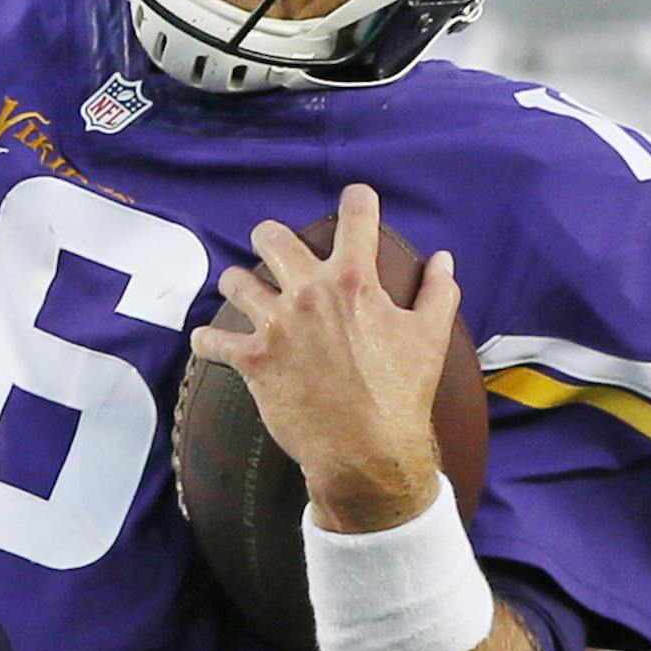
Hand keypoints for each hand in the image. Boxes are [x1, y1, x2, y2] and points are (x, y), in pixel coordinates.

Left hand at [192, 184, 453, 531]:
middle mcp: (310, 292)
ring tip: (243, 292)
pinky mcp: (253, 359)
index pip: (356, 215)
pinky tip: (208, 341)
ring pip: (235, 280)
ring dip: (237, 284)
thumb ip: (438, 291)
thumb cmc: (402, 394)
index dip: (358, 200)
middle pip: (271, 236)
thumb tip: (443, 259)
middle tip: (274, 247)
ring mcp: (277, 324)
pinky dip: (207, 340)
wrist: (368, 450)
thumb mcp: (431, 337)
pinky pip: (211, 339)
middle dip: (270, 237)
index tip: (356, 200)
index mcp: (356, 280)